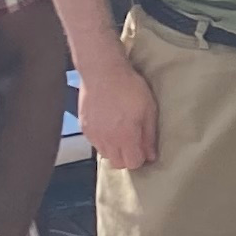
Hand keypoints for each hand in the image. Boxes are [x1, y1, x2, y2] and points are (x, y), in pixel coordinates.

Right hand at [77, 50, 159, 171]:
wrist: (102, 71)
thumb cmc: (130, 88)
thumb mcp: (148, 110)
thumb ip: (149, 136)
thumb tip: (151, 156)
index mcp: (125, 137)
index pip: (132, 164)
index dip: (140, 158)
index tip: (144, 149)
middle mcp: (107, 140)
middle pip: (117, 163)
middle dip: (127, 157)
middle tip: (133, 143)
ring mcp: (93, 134)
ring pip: (105, 154)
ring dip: (114, 150)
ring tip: (120, 133)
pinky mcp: (84, 127)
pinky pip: (95, 143)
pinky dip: (103, 140)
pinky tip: (109, 125)